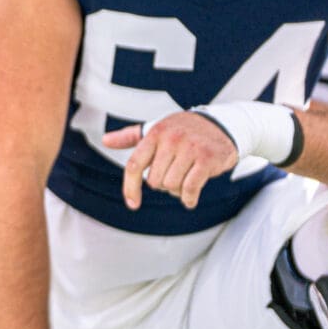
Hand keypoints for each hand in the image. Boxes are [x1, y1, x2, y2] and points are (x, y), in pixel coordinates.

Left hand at [102, 111, 238, 210]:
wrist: (222, 124)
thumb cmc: (184, 130)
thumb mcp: (156, 129)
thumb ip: (131, 137)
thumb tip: (105, 140)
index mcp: (155, 133)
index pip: (134, 165)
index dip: (130, 187)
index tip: (133, 204)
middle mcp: (171, 139)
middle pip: (154, 181)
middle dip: (163, 184)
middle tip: (175, 175)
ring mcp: (190, 148)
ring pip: (171, 185)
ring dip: (177, 190)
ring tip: (186, 179)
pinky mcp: (207, 159)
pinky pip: (190, 188)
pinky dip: (189, 198)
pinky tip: (190, 199)